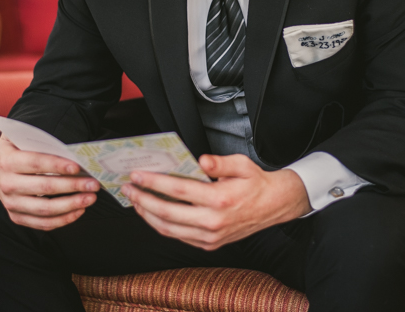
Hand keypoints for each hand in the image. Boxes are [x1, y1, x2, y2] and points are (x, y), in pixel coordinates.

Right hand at [0, 135, 99, 230]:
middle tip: (93, 184)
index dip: (57, 166)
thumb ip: (44, 142)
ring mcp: (10, 203)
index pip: (35, 163)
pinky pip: (43, 223)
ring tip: (90, 198)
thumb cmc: (18, 149)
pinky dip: (63, 219)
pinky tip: (79, 210)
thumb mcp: (24, 139)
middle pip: (44, 187)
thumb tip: (74, 152)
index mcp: (7, 161)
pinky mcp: (17, 217)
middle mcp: (6, 184)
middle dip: (72, 186)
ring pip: (45, 209)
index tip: (78, 167)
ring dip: (71, 205)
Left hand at [120, 154, 310, 249]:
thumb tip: (200, 160)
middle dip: (143, 200)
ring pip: (169, 229)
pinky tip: (153, 213)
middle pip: (167, 213)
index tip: (138, 175)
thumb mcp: (242, 164)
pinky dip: (162, 225)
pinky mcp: (209, 244)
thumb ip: (219, 162)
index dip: (154, 183)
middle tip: (129, 188)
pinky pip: (179, 237)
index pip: (178, 191)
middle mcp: (213, 222)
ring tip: (135, 201)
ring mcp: (210, 236)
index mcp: (219, 200)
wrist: (274, 206)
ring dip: (148, 215)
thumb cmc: (256, 183)